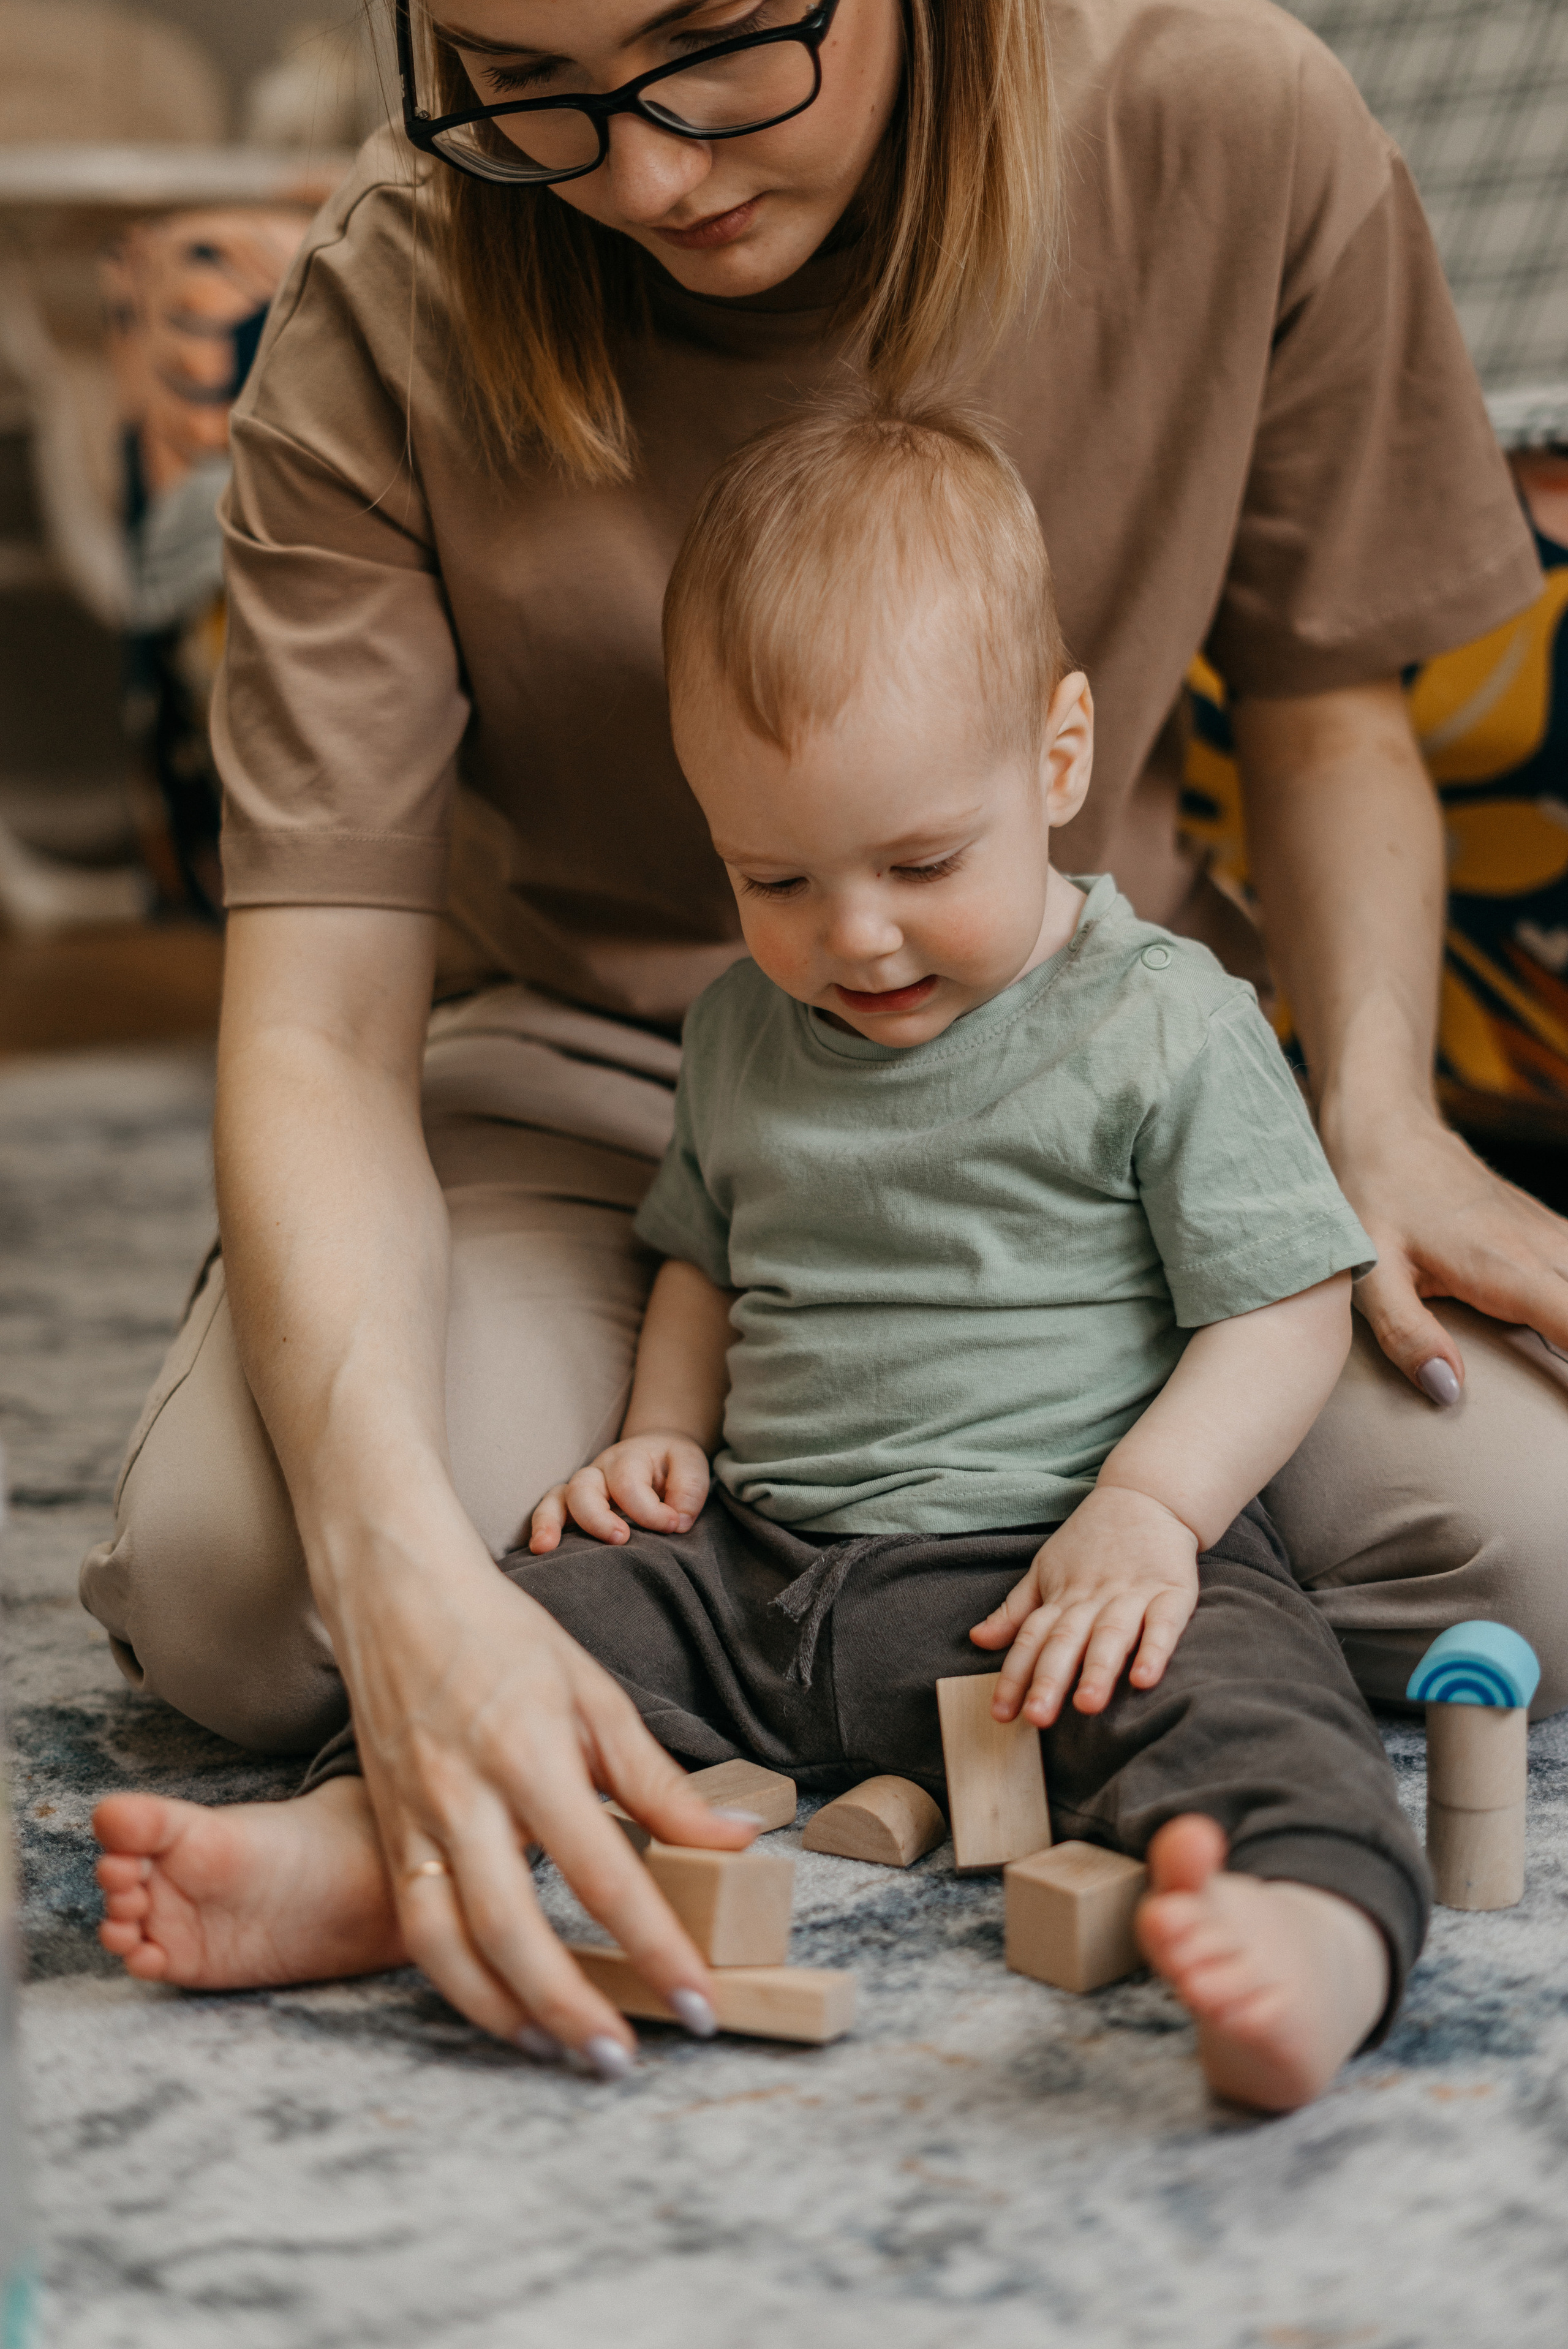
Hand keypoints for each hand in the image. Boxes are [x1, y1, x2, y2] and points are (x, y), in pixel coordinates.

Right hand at [327, 1505, 756, 2066]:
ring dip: (509, 2014)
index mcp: (529, 1753)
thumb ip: (659, 1780)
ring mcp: (414, 1818)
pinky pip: (418, 1930)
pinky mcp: (386, 1832)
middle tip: (627, 2057)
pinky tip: (509, 2011)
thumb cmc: (505, 1638)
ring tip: (566, 2053)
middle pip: (513, 1928)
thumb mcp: (596, 1694)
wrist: (396, 1595)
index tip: (700, 1998)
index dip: (655, 1943)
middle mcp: (463, 1795)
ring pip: (448, 1946)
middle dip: (574, 2006)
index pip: (603, 1870)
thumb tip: (737, 1841)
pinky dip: (461, 1985)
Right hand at [529, 1430, 710, 1553]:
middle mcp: (598, 1471)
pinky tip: (538, 1553)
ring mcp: (582, 1489)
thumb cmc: (673, 1463)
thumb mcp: (691, 1465)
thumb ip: (688, 1490)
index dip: (650, 1511)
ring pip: (556, 1500)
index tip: (675, 1525)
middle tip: (621, 1539)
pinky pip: (549, 1514)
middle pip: (583, 1488)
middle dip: (597, 1517)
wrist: (657, 1453)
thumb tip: (677, 1522)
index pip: (629, 1484)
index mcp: (628, 1458)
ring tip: (544, 1548)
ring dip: (549, 1523)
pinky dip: (541, 1531)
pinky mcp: (573, 1508)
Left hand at [968, 1484, 1199, 1725]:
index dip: (1014, 1676)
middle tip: (1037, 1718)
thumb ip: (1015, 1611)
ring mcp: (1133, 1594)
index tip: (1001, 1714)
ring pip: (1111, 1634)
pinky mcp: (1172, 1591)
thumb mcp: (1045, 1569)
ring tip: (1087, 1704)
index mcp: (1061, 1596)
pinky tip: (1145, 1678)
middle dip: (1050, 1679)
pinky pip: (1163, 1624)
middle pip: (1066, 1640)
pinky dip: (1155, 1650)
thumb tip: (977, 1640)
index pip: (1031, 1638)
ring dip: (1098, 1669)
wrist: (1146, 1496)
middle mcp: (1092, 1597)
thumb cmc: (1091, 1542)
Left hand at [1324, 1100, 1567, 1398]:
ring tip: (1558, 1359)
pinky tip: (1556, 1309)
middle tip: (1559, 1394)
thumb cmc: (1371, 1196)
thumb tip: (1449, 1389)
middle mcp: (1539, 1249)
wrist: (1384, 1127)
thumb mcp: (1369, 1270)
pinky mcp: (1543, 1226)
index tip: (1565, 1405)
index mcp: (1504, 1268)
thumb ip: (1406, 1334)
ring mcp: (1547, 1233)